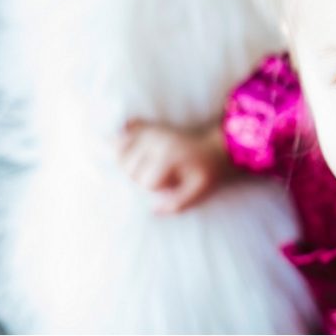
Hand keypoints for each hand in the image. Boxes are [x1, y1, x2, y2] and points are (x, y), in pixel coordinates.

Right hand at [117, 118, 232, 213]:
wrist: (215, 148)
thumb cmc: (207, 172)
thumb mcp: (199, 191)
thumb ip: (177, 204)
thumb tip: (152, 210)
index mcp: (167, 157)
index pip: (146, 182)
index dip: (156, 189)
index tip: (170, 185)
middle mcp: (154, 141)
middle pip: (129, 169)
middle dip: (141, 178)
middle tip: (159, 178)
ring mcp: (149, 131)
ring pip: (121, 154)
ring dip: (129, 165)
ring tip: (146, 168)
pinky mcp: (148, 126)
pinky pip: (125, 131)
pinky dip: (123, 140)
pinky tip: (132, 149)